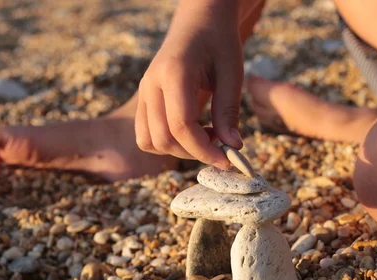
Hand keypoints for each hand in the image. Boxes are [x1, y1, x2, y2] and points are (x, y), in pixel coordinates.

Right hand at [135, 1, 243, 169]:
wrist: (198, 23)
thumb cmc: (218, 43)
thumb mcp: (232, 74)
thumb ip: (229, 111)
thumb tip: (232, 147)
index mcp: (174, 74)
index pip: (181, 126)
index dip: (204, 150)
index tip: (226, 160)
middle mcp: (151, 85)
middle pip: (163, 139)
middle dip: (194, 152)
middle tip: (220, 146)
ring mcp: (143, 93)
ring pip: (149, 141)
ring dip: (178, 151)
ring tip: (206, 137)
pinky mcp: (144, 100)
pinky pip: (146, 135)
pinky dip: (167, 144)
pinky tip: (192, 133)